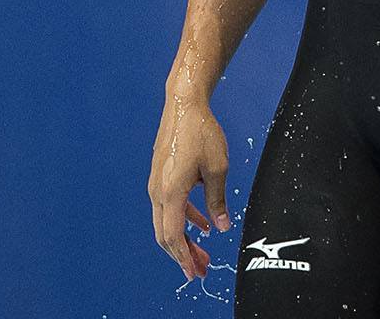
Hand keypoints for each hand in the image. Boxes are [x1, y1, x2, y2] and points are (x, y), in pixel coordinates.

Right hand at [148, 96, 230, 279]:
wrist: (183, 105)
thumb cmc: (200, 132)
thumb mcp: (217, 168)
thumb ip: (217, 200)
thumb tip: (222, 226)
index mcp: (170, 191)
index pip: (172, 235)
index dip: (183, 257)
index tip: (194, 273)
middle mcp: (158, 190)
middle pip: (165, 233)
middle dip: (183, 255)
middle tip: (200, 270)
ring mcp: (157, 182)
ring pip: (166, 221)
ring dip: (184, 239)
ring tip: (203, 253)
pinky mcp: (161, 175)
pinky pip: (169, 205)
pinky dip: (184, 219)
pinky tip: (202, 224)